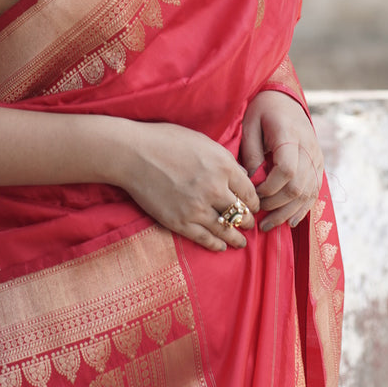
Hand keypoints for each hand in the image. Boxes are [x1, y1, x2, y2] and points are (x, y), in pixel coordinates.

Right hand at [116, 120, 260, 252]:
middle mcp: (214, 189)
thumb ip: (225, 159)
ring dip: (236, 237)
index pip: (249, 192)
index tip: (253, 206)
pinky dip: (217, 244)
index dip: (254, 202)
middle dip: (247, 220)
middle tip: (248, 223)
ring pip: (226, 229)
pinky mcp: (180, 222)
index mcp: (223, 166)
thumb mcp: (203, 141)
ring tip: (240, 241)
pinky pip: (205, 238)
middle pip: (241, 213)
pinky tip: (221, 246)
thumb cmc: (166, 140)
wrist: (133, 154)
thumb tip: (241, 175)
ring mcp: (197, 208)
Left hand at [240, 91, 322, 232]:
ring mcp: (317, 157)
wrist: (285, 98)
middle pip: (298, 185)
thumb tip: (252, 181)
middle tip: (256, 214)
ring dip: (288, 212)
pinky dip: (303, 208)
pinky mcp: (319, 164)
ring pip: (308, 193)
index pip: (287, 170)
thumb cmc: (263, 109)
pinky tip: (290, 221)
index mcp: (290, 135)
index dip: (270, 188)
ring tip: (268, 225)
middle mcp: (309, 148)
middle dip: (276, 205)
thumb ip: (251, 152)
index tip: (253, 194)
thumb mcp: (249, 123)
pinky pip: (315, 191)